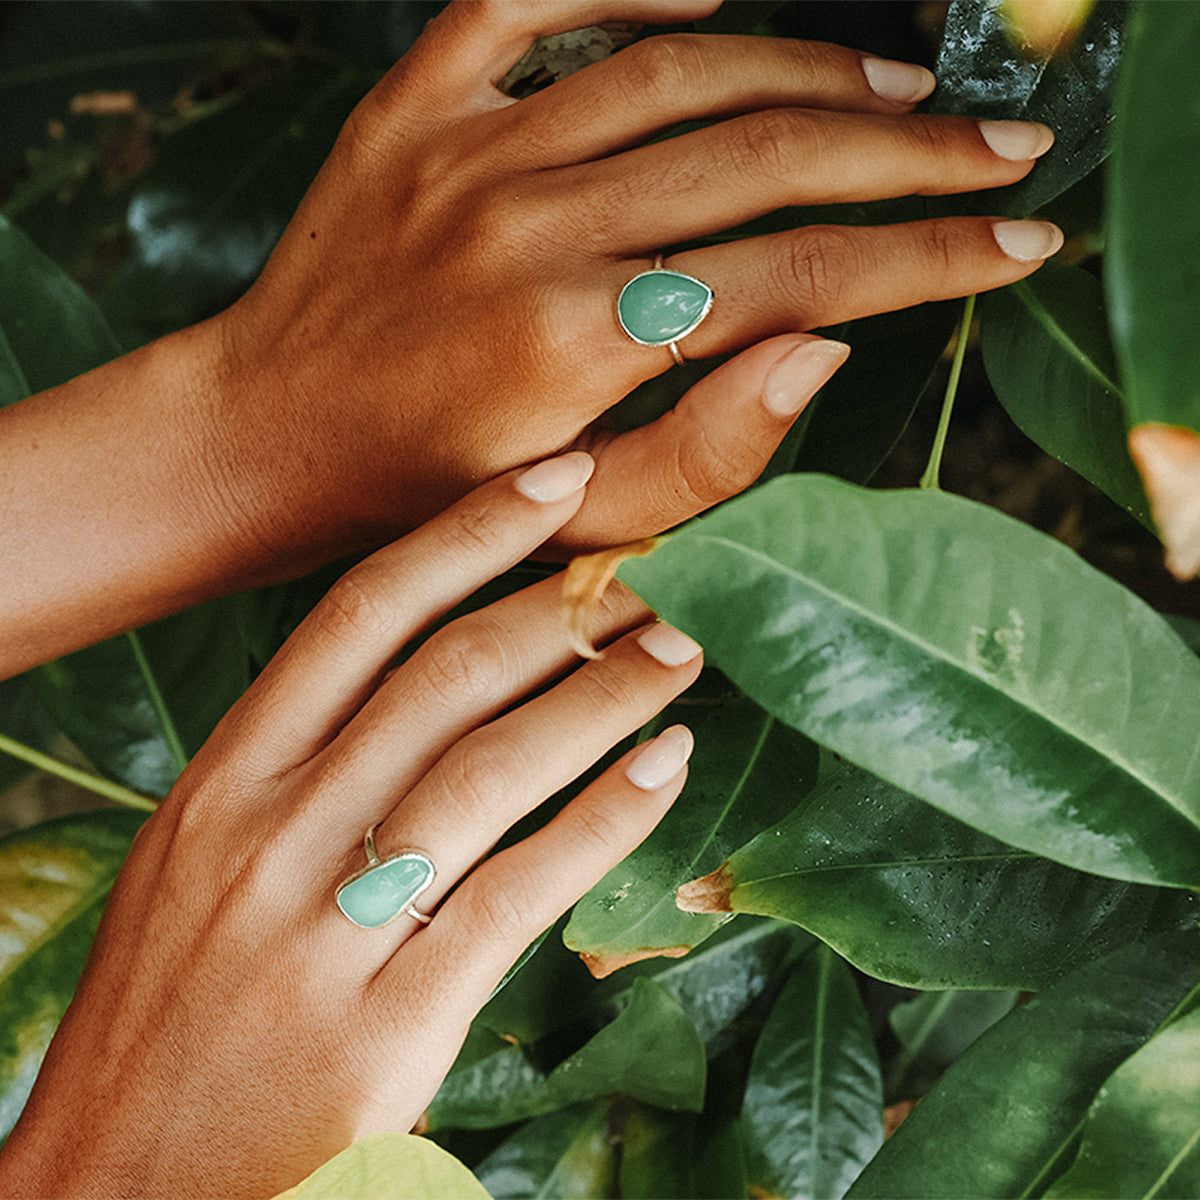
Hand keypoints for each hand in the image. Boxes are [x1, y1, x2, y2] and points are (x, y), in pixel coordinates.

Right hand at [0, 453, 702, 1198]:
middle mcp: (271, 835)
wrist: (116, 1188)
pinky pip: (517, 894)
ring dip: (603, 700)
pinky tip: (663, 773)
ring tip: (680, 655)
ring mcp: (325, 931)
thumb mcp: (203, 867)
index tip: (555, 481)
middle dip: (563, 611)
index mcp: (223, 782)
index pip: (357, 615)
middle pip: (444, 678)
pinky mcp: (385, 1027)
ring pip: (491, 769)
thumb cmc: (172, 1015)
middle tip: (656, 569)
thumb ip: (299, 776)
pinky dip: (602, 823)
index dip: (465, 534)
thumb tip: (425, 692)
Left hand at [211, 0, 1058, 552]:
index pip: (801, 276)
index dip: (929, 255)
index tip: (1019, 237)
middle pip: (763, 156)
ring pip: (678, 71)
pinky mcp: (412, 108)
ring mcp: (467, 150)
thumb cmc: (431, 497)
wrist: (274, 435)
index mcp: (579, 342)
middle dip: (908, 149)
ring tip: (902, 80)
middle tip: (1002, 144)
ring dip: (808, 67)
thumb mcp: (581, 524)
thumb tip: (828, 350)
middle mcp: (531, 226)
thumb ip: (710, 454)